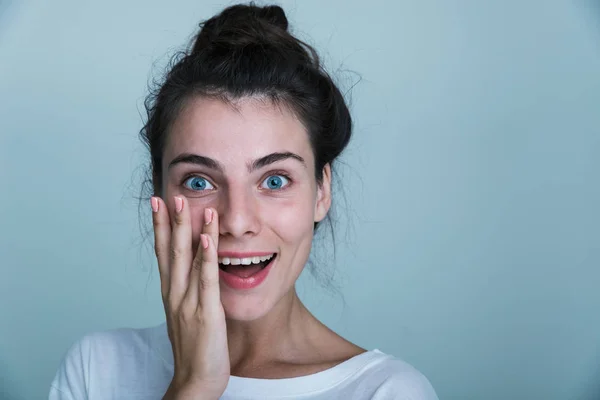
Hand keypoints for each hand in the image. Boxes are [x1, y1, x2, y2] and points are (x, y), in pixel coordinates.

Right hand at [151, 195, 229, 399]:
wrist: (195, 380)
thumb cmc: (196, 348)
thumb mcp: (188, 314)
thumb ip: (190, 291)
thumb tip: (196, 269)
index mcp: (171, 293)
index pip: (163, 253)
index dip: (159, 228)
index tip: (157, 203)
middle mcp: (175, 294)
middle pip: (169, 251)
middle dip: (168, 221)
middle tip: (167, 194)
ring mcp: (188, 302)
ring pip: (186, 260)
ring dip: (186, 231)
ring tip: (187, 204)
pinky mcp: (205, 312)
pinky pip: (206, 280)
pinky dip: (206, 258)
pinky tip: (208, 239)